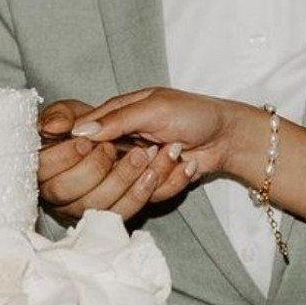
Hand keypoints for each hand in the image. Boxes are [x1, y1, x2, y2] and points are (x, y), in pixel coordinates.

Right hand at [38, 98, 187, 222]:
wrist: (227, 137)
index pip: (82, 135)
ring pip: (128, 186)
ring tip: (177, 151)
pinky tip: (187, 164)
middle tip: (155, 147)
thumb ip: (117, 119)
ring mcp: (134, 167)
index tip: (109, 148)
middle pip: (101, 169)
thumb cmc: (192, 113)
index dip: (88, 146)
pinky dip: (174, 180)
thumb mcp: (155, 108)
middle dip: (136, 162)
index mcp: (114, 117)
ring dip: (161, 169)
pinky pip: (152, 196)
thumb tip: (78, 131)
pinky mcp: (150, 186)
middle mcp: (119, 144)